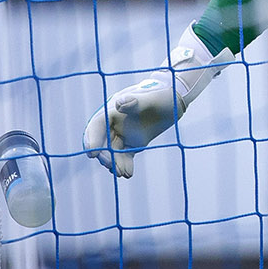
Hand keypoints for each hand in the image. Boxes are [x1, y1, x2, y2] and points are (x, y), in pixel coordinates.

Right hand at [83, 26, 228, 177]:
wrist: (174, 101)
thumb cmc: (161, 95)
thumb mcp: (149, 98)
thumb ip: (134, 101)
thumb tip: (120, 103)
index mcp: (113, 110)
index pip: (97, 125)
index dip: (92, 139)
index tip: (92, 154)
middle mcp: (114, 123)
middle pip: (102, 142)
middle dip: (105, 155)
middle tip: (112, 166)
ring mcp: (123, 134)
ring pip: (113, 152)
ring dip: (115, 163)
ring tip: (123, 173)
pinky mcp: (132, 142)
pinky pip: (124, 156)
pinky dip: (125, 164)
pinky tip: (128, 173)